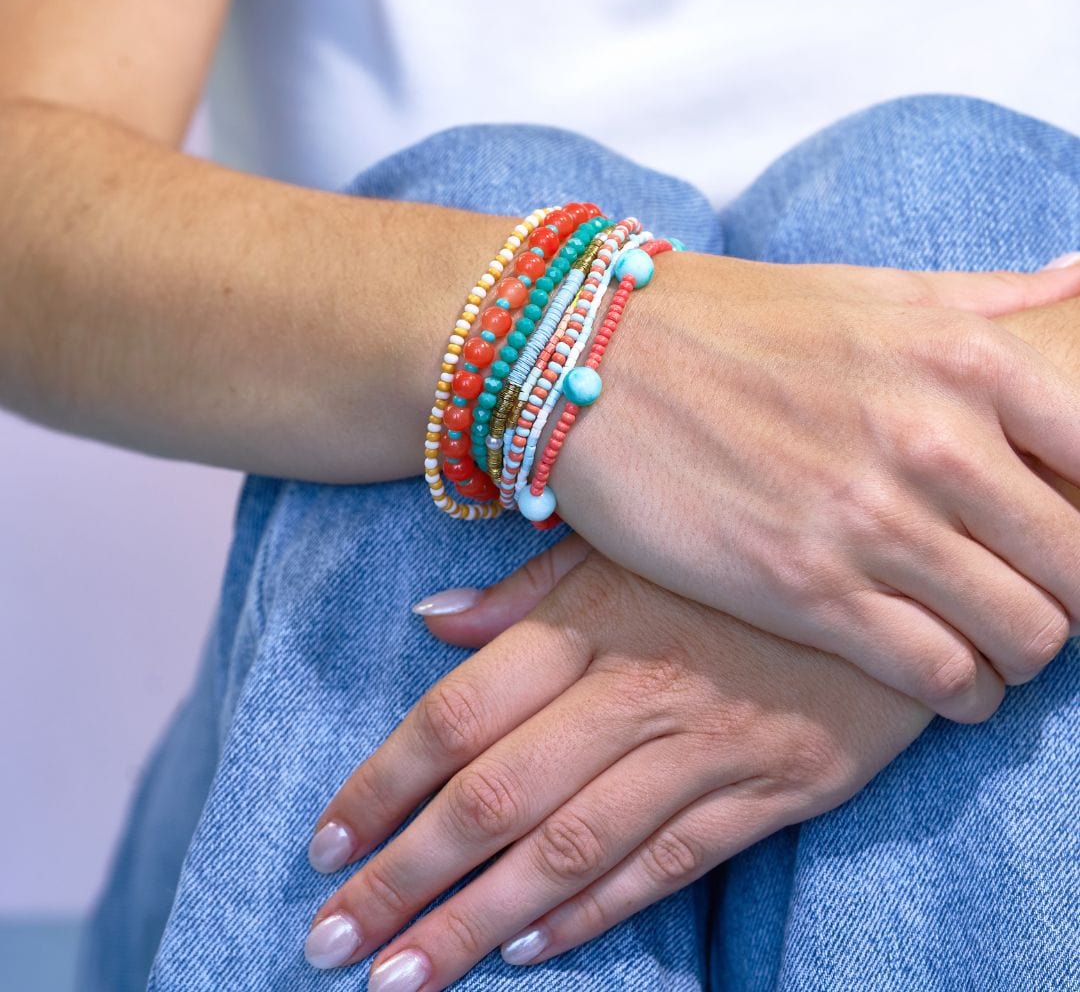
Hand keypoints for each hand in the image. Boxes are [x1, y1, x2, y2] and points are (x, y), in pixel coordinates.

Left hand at [302, 540, 930, 988]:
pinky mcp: (771, 788)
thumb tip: (430, 621)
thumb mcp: (630, 543)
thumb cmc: (737, 553)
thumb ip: (529, 588)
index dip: (384, 781)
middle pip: (495, 794)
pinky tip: (527, 950)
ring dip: (476, 918)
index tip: (325, 842)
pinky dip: (593, 910)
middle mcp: (635, 688)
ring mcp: (705, 743)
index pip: (460, 713)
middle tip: (328, 938)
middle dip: (404, 874)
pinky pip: (667, 860)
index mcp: (590, 620)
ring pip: (568, 845)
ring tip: (399, 975)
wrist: (894, 569)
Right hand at [546, 253, 1079, 721]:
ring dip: (1019, 652)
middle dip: (1071, 597)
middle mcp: (935, 439)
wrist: (592, 361)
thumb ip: (988, 299)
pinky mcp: (804, 590)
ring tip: (986, 642)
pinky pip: (938, 673)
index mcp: (965, 356)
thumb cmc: (730, 324)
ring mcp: (868, 520)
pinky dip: (960, 691)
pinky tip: (942, 677)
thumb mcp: (868, 290)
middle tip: (1031, 597)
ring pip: (1026, 635)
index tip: (1065, 535)